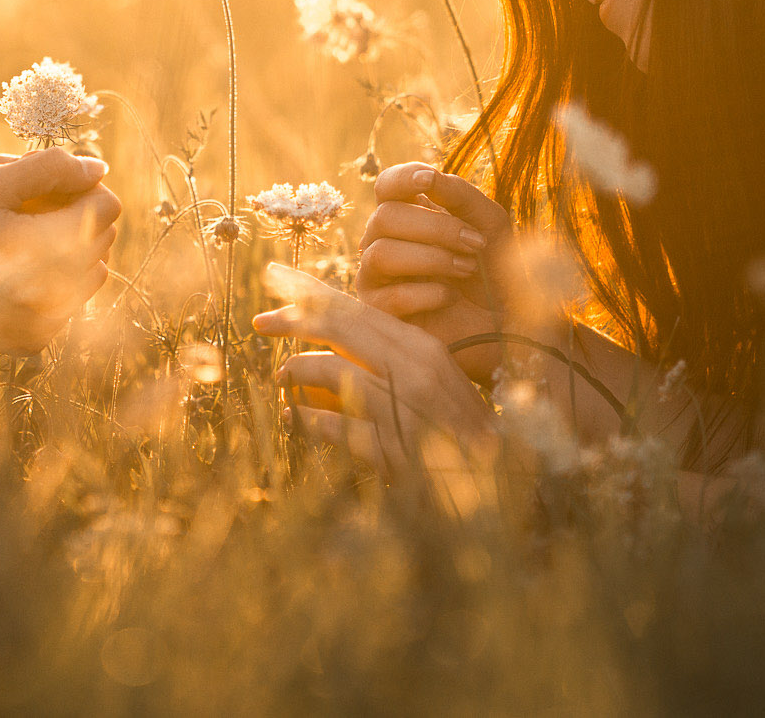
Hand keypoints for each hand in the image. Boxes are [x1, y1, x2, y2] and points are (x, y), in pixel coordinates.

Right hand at [0, 148, 121, 355]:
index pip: (107, 206)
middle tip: (26, 208)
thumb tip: (97, 167)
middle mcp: (61, 291)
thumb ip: (47, 170)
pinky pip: (68, 300)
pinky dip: (53, 280)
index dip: (81, 187)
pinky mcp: (38, 339)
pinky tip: (15, 269)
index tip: (45, 185)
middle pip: (102, 238)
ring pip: (91, 270)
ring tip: (20, 238)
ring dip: (68, 248)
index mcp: (52, 247)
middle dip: (75, 216)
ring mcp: (51, 321)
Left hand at [253, 264, 494, 477]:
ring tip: (282, 378)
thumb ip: (391, 360)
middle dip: (294, 319)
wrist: (505, 486)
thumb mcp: (435, 385)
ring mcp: (404, 409)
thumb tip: (334, 346)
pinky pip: (334, 426)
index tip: (278, 278)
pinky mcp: (393, 451)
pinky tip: (293, 417)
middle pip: (341, 328)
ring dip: (298, 372)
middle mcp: (414, 371)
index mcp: (425, 349)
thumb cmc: (465, 434)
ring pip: (332, 369)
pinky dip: (308, 419)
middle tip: (260, 321)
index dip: (313, 293)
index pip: (360, 309)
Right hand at [356, 163, 512, 380]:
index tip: (429, 180)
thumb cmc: (494, 270)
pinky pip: (391, 296)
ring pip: (380, 253)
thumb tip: (429, 177)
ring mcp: (375, 278)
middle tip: (474, 243)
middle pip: (384, 217)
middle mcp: (383, 241)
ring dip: (432, 258)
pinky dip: (429, 293)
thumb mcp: (488, 223)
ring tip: (466, 269)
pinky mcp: (379, 313)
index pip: (386, 186)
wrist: (505, 324)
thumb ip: (460, 194)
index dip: (402, 178)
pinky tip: (451, 297)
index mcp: (408, 214)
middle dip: (436, 227)